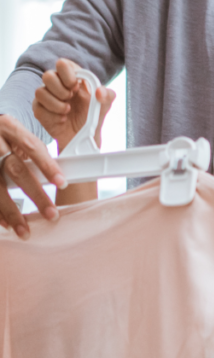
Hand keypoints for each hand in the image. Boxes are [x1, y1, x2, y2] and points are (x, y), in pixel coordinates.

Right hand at [0, 117, 65, 238]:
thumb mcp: (14, 134)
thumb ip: (30, 150)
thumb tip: (56, 173)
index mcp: (9, 127)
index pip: (32, 146)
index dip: (47, 165)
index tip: (62, 183)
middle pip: (16, 169)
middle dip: (35, 194)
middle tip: (52, 214)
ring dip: (11, 211)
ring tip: (24, 230)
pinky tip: (6, 224)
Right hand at [33, 58, 114, 153]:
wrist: (83, 136)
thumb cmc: (92, 115)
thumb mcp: (105, 105)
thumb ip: (107, 95)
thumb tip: (99, 91)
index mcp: (71, 77)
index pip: (62, 64)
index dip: (68, 75)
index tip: (76, 87)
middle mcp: (56, 84)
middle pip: (47, 75)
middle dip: (61, 90)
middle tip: (70, 98)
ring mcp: (46, 96)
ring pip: (39, 91)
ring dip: (56, 104)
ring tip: (67, 111)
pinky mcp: (40, 110)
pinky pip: (38, 108)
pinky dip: (52, 115)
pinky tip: (61, 119)